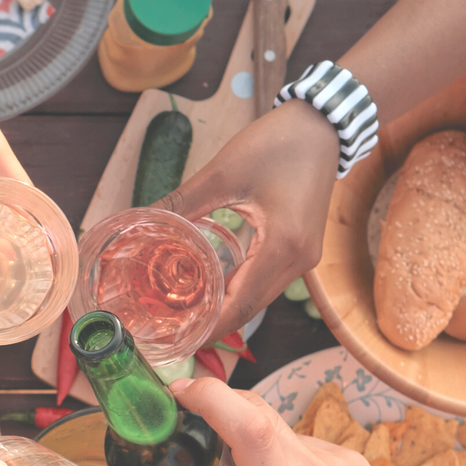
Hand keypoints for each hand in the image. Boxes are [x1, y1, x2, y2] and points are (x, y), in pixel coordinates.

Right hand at [135, 377, 416, 465]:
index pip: (247, 420)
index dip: (208, 395)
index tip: (175, 393)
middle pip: (256, 412)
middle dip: (216, 410)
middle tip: (183, 430)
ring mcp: (341, 462)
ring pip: (278, 428)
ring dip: (248, 441)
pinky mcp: (353, 464)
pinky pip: (301, 443)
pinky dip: (276, 455)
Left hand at [157, 100, 338, 340]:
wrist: (323, 124)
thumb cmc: (278, 143)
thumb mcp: (223, 172)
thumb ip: (183, 203)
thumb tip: (142, 220)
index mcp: (283, 245)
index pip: (241, 304)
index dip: (211, 328)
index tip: (181, 341)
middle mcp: (299, 260)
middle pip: (252, 307)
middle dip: (215, 323)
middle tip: (175, 329)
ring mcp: (305, 257)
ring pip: (261, 297)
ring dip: (228, 307)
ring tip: (189, 313)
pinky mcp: (302, 248)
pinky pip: (268, 280)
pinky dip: (241, 289)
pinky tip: (214, 287)